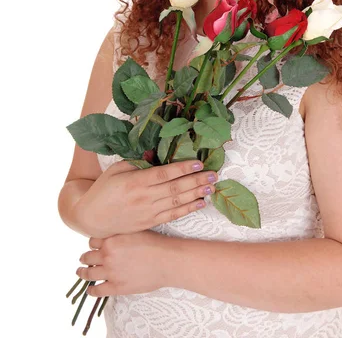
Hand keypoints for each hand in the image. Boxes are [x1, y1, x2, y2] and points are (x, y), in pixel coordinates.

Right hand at [73, 159, 217, 237]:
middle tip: (213, 174)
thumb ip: (137, 163)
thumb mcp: (117, 170)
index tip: (198, 163)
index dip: (182, 169)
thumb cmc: (104, 189)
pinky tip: (200, 203)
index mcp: (134, 182)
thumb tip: (156, 155)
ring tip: (211, 187)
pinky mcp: (149, 223)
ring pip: (177, 203)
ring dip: (196, 194)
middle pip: (175, 189)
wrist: (91, 217)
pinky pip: (172, 216)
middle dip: (196, 181)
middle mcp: (143, 198)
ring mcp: (147, 212)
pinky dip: (188, 209)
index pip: (164, 174)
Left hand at [76, 231, 168, 296]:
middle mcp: (108, 255)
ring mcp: (110, 272)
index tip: (94, 246)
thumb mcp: (135, 230)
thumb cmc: (155, 243)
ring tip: (80, 272)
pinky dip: (91, 291)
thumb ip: (120, 233)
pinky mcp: (116, 287)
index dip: (93, 244)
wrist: (167, 260)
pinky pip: (97, 291)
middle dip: (85, 257)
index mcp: (111, 240)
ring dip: (83, 273)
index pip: (92, 241)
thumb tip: (111, 236)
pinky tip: (90, 290)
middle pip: (88, 256)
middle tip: (84, 258)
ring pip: (88, 273)